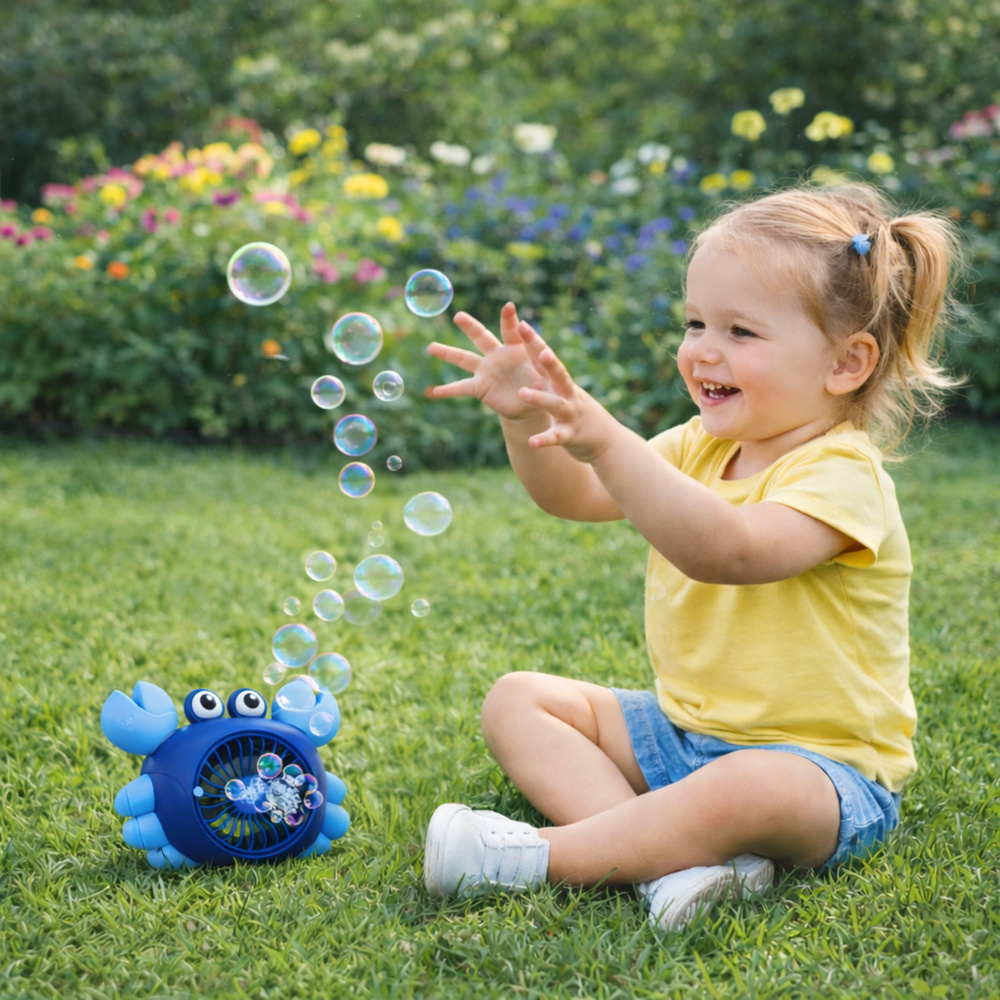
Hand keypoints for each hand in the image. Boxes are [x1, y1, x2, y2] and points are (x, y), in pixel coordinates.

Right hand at [425, 302, 550, 420]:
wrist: (529, 404)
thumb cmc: (540, 385)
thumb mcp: (545, 376)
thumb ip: (542, 366)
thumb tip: (544, 356)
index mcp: (515, 348)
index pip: (512, 331)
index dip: (510, 320)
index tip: (509, 306)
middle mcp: (497, 355)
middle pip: (481, 337)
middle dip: (470, 326)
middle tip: (459, 316)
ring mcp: (486, 370)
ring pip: (464, 359)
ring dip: (447, 353)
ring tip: (430, 347)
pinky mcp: (480, 387)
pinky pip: (461, 388)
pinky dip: (447, 390)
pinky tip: (433, 392)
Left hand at [516, 323, 620, 464]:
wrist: (607, 442)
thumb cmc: (579, 413)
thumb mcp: (565, 392)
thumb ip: (550, 376)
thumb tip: (535, 353)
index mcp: (562, 383)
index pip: (547, 359)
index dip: (536, 343)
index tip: (522, 325)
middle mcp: (568, 395)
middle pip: (559, 374)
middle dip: (550, 362)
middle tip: (541, 350)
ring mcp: (571, 415)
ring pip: (555, 404)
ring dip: (539, 398)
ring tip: (522, 393)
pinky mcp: (570, 435)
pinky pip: (556, 437)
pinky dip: (544, 439)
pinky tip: (532, 442)